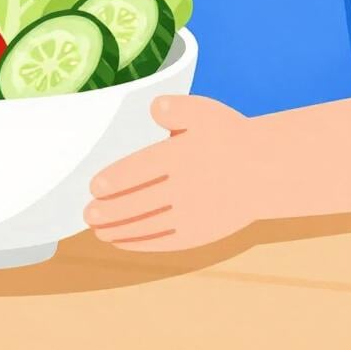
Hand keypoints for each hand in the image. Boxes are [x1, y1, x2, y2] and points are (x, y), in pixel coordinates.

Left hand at [84, 95, 257, 251]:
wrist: (263, 170)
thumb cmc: (227, 136)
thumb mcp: (203, 113)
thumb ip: (177, 109)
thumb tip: (155, 106)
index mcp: (182, 157)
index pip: (142, 170)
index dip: (116, 180)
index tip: (95, 186)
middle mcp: (186, 189)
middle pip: (140, 203)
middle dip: (110, 211)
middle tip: (87, 214)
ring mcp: (193, 215)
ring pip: (148, 226)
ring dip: (120, 230)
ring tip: (97, 229)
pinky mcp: (198, 234)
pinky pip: (163, 242)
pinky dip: (139, 243)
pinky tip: (121, 241)